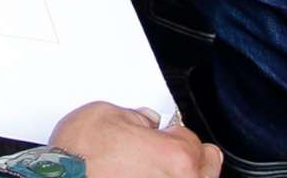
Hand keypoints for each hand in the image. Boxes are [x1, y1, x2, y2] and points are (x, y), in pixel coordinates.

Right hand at [51, 102, 221, 177]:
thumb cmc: (80, 157)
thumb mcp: (106, 114)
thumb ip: (135, 116)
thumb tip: (145, 122)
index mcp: (175, 155)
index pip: (192, 140)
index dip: (173, 133)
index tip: (163, 134)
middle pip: (207, 168)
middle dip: (193, 158)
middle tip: (176, 152)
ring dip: (181, 174)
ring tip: (160, 168)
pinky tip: (145, 176)